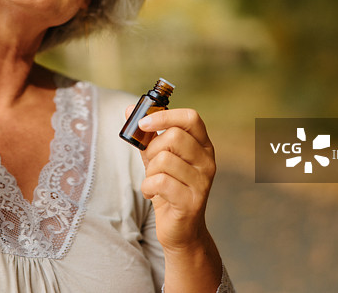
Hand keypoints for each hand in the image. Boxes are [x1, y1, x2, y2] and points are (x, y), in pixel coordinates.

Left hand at [135, 107, 216, 251]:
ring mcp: (203, 181)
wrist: (180, 229)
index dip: (165, 115)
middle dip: (152, 148)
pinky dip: (148, 186)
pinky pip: (160, 181)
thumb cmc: (168, 187)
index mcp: (202, 145)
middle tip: (150, 162)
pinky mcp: (192, 201)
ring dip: (149, 171)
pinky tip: (152, 193)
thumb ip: (146, 135)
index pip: (191, 118)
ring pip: (164, 160)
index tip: (143, 123)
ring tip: (153, 181)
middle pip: (174, 136)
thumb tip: (130, 109)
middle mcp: (207, 161)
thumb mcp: (157, 157)